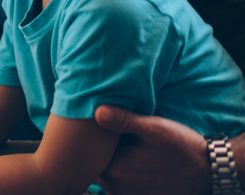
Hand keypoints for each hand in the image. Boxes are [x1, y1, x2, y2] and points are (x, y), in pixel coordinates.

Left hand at [94, 105, 209, 194]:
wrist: (210, 172)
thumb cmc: (182, 148)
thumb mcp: (154, 128)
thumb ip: (123, 120)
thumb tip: (97, 112)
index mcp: (115, 170)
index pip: (88, 153)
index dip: (91, 140)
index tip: (99, 128)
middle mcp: (116, 187)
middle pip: (95, 165)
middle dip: (100, 151)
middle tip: (112, 136)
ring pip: (106, 175)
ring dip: (111, 161)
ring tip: (125, 146)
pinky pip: (118, 184)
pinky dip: (121, 173)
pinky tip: (134, 159)